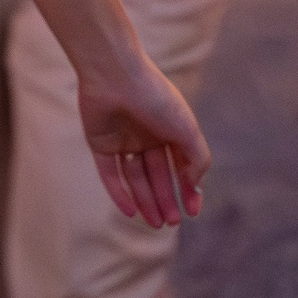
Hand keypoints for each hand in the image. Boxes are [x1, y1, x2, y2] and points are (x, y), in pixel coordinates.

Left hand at [79, 57, 209, 228]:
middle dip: (165, 200)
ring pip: (135, 178)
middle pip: (157, 175)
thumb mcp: (187, 128)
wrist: (115, 74)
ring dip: (146, 201)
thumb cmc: (155, 97)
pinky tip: (131, 211)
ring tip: (155, 224)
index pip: (181, 166)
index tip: (192, 210)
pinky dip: (119, 193)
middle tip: (171, 223)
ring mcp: (122, 139)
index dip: (188, 189)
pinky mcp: (100, 143)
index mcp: (169, 129)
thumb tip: (196, 185)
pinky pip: (110, 173)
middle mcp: (146, 135)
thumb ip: (197, 158)